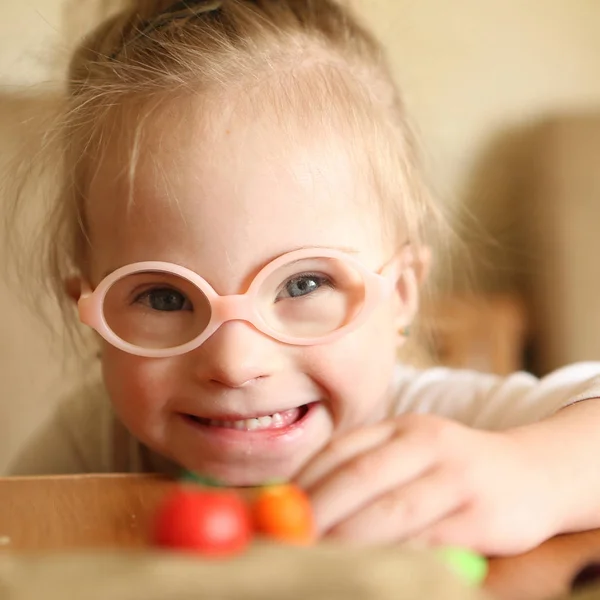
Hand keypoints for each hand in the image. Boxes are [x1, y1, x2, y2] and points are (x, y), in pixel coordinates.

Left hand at [295, 414, 560, 554]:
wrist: (530, 472)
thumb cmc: (453, 468)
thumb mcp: (411, 453)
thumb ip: (364, 471)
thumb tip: (297, 502)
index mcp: (402, 427)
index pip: (342, 449)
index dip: (305, 480)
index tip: (276, 509)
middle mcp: (428, 443)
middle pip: (362, 475)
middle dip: (319, 510)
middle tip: (288, 539)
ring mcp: (457, 476)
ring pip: (394, 509)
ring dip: (350, 537)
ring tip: (317, 556)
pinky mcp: (483, 514)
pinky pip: (430, 539)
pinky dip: (397, 553)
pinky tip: (373, 564)